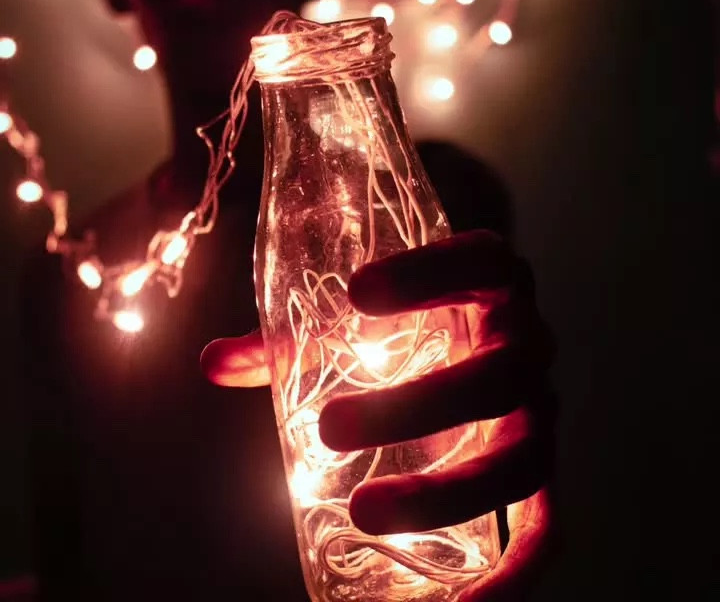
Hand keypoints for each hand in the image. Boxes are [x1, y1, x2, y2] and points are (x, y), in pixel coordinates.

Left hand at [201, 230, 556, 601]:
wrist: (479, 336)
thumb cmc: (413, 322)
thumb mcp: (364, 315)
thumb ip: (294, 340)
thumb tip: (214, 363)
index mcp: (490, 282)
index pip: (477, 262)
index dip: (427, 274)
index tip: (356, 292)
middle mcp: (527, 342)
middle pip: (495, 376)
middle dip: (416, 405)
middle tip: (332, 427)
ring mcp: (540, 409)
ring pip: (518, 458)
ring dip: (445, 492)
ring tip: (364, 512)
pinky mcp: (538, 467)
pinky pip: (546, 525)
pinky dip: (514, 572)